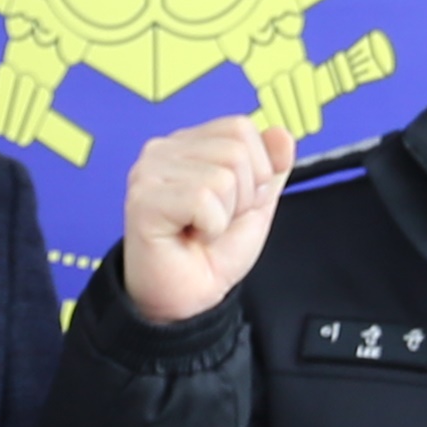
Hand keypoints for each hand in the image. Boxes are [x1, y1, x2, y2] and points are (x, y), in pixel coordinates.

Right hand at [120, 118, 296, 323]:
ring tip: (201, 229)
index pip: (240, 128)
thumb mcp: (254, 204)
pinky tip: (190, 236)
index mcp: (189, 144)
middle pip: (236, 150)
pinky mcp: (144, 199)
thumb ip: (271, 167)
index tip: (234, 203)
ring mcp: (149, 172)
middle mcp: (164, 150)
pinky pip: (204, 199)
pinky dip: (210, 227)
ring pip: (223, 176)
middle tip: (216, 221)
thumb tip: (282, 135)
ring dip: (225, 215)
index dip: (255, 170)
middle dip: (243, 196)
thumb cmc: (210, 253)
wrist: (188, 298)